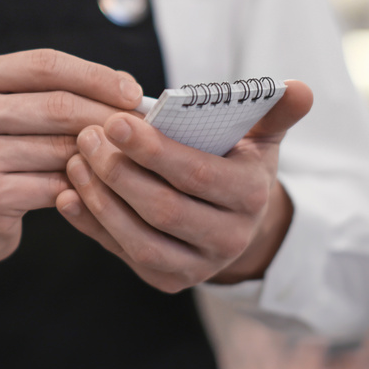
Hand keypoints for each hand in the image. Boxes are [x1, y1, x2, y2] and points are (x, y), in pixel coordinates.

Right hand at [0, 49, 143, 301]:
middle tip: (143, 129)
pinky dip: (84, 187)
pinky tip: (100, 189)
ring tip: (130, 158)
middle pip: (58, 104)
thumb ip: (45, 97)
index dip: (95, 75)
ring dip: (103, 155)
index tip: (132, 91)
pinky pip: (55, 186)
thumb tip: (126, 92)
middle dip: (108, 116)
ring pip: (62, 148)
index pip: (45, 64)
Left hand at [57, 80, 313, 291]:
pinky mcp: (167, 281)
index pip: (197, 174)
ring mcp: (197, 267)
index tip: (116, 120)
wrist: (235, 224)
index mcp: (251, 196)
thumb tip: (300, 87)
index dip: (154, 150)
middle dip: (119, 171)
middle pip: (163, 208)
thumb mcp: (261, 138)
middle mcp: (228, 239)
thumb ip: (274, 111)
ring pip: (139, 238)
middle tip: (87, 135)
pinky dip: (91, 225)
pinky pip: (122, 254)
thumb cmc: (236, 165)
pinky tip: (68, 194)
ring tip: (75, 159)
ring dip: (100, 199)